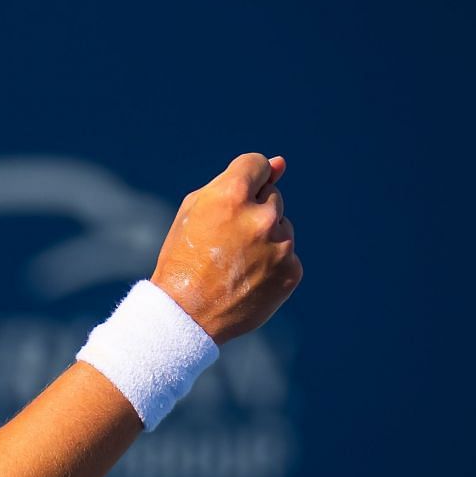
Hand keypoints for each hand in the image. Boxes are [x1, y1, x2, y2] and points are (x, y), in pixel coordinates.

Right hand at [150, 153, 302, 344]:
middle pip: (272, 197)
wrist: (185, 313)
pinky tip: (247, 277)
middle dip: (253, 212)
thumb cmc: (184, 256)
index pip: (257, 164)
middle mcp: (261, 217)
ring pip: (282, 227)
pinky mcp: (291, 271)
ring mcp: (280, 246)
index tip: (235, 198)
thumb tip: (280, 163)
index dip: (245, 179)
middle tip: (226, 240)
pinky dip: (271, 263)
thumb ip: (235, 181)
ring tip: (235, 262)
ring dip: (265, 237)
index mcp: (232, 195)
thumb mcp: (196, 210)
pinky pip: (287, 255)